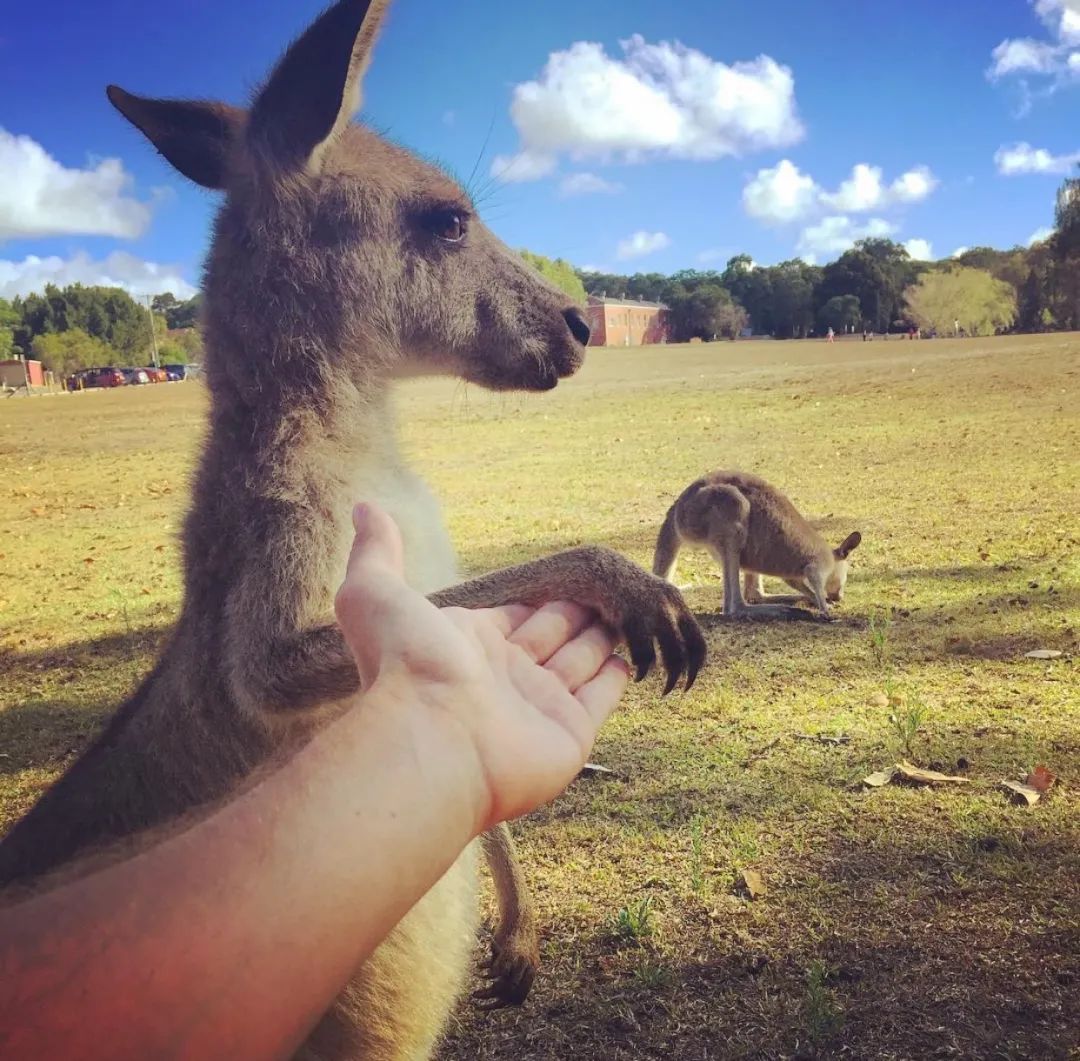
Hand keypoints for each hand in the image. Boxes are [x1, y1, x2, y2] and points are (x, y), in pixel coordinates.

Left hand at [334, 503, 630, 832]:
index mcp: (468, 643)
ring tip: (624, 614)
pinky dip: (614, 678)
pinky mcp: (571, 732)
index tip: (562, 576)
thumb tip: (363, 506)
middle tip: (603, 589)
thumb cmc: (406, 664)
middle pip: (551, 632)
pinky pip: (600, 697)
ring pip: (579, 659)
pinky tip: (627, 658)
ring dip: (599, 637)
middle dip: (573, 611)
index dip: (535, 596)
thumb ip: (377, 550)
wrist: (432, 739)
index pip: (513, 612)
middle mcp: (505, 675)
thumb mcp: (376, 592)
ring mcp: (539, 705)